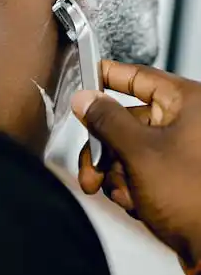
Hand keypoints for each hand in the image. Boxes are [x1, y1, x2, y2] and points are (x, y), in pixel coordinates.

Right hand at [71, 60, 200, 265]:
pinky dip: (128, 184)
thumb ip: (107, 120)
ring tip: (121, 192)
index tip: (89, 73)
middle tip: (89, 167)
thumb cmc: (195, 199)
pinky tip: (135, 201)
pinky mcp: (174, 175)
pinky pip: (137, 169)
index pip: (140, 77)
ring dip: (113, 172)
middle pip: (125, 121)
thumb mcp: (140, 152)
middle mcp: (186, 124)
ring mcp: (180, 151)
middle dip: (102, 148)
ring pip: (126, 148)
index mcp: (187, 104)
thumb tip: (85, 99)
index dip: (110, 75)